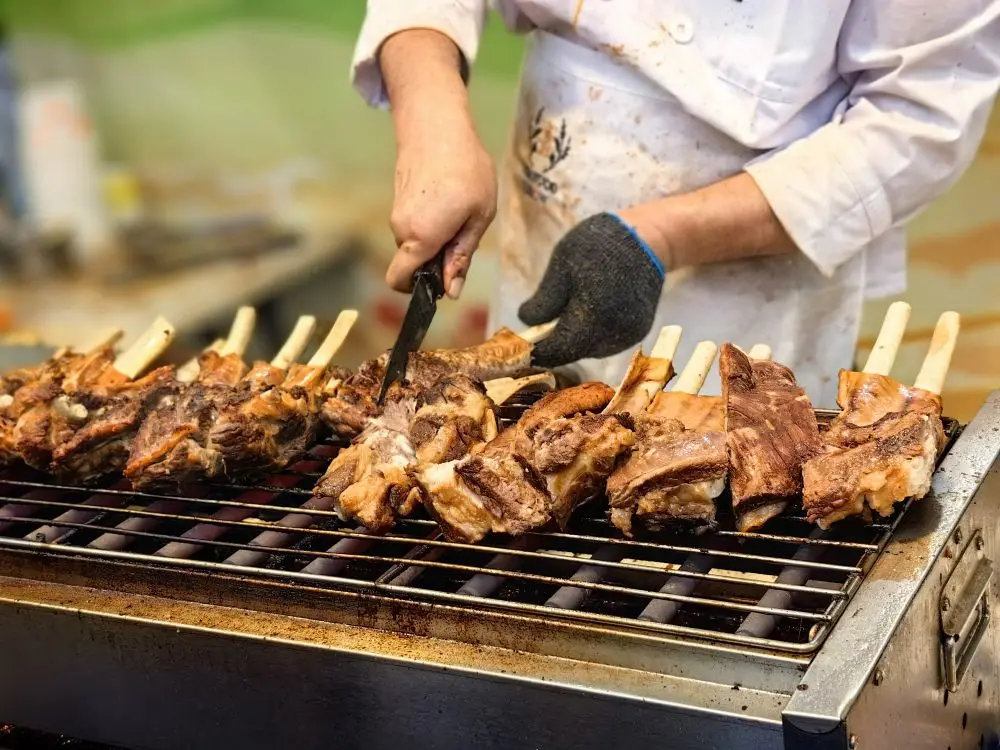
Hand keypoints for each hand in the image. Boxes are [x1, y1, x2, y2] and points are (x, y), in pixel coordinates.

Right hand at [386, 121, 496, 298]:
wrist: (437, 126)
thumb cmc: (467, 170)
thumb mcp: (478, 217)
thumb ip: (461, 256)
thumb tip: (451, 291)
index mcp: (421, 237)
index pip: (399, 280)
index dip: (418, 290)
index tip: (442, 281)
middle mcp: (401, 229)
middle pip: (413, 263)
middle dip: (436, 260)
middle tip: (464, 234)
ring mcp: (396, 214)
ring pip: (415, 243)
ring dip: (435, 239)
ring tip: (459, 211)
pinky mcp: (398, 201)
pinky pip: (414, 226)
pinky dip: (430, 224)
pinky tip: (448, 200)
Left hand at [518, 213, 666, 367]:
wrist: (647, 237)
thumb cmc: (598, 245)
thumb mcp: (562, 265)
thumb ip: (545, 299)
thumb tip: (525, 321)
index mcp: (593, 317)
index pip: (559, 349)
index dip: (539, 352)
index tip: (522, 349)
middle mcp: (615, 333)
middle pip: (576, 352)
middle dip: (557, 345)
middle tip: (539, 332)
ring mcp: (630, 334)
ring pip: (592, 349)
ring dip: (576, 340)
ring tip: (563, 319)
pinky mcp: (639, 331)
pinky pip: (609, 342)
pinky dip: (593, 335)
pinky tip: (587, 316)